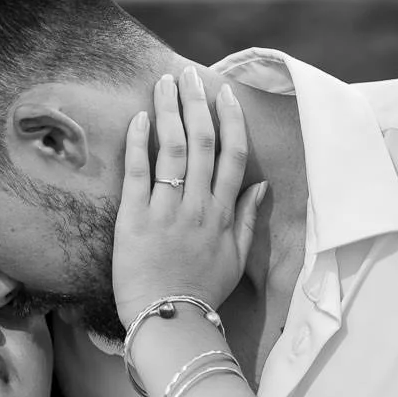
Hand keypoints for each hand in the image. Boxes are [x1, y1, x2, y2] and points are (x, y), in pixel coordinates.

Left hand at [111, 66, 266, 324]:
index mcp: (224, 214)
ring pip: (174, 149)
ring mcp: (168, 210)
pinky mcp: (135, 219)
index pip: (233, 156)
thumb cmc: (201, 293)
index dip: (230, 121)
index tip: (224, 95)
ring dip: (169, 111)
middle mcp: (199, 206)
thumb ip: (248, 220)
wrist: (168, 320)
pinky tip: (140, 117)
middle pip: (203, 142)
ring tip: (164, 83)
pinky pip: (138, 172)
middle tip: (189, 75)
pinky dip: (140, 142)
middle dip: (196, 104)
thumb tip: (262, 186)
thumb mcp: (236, 260)